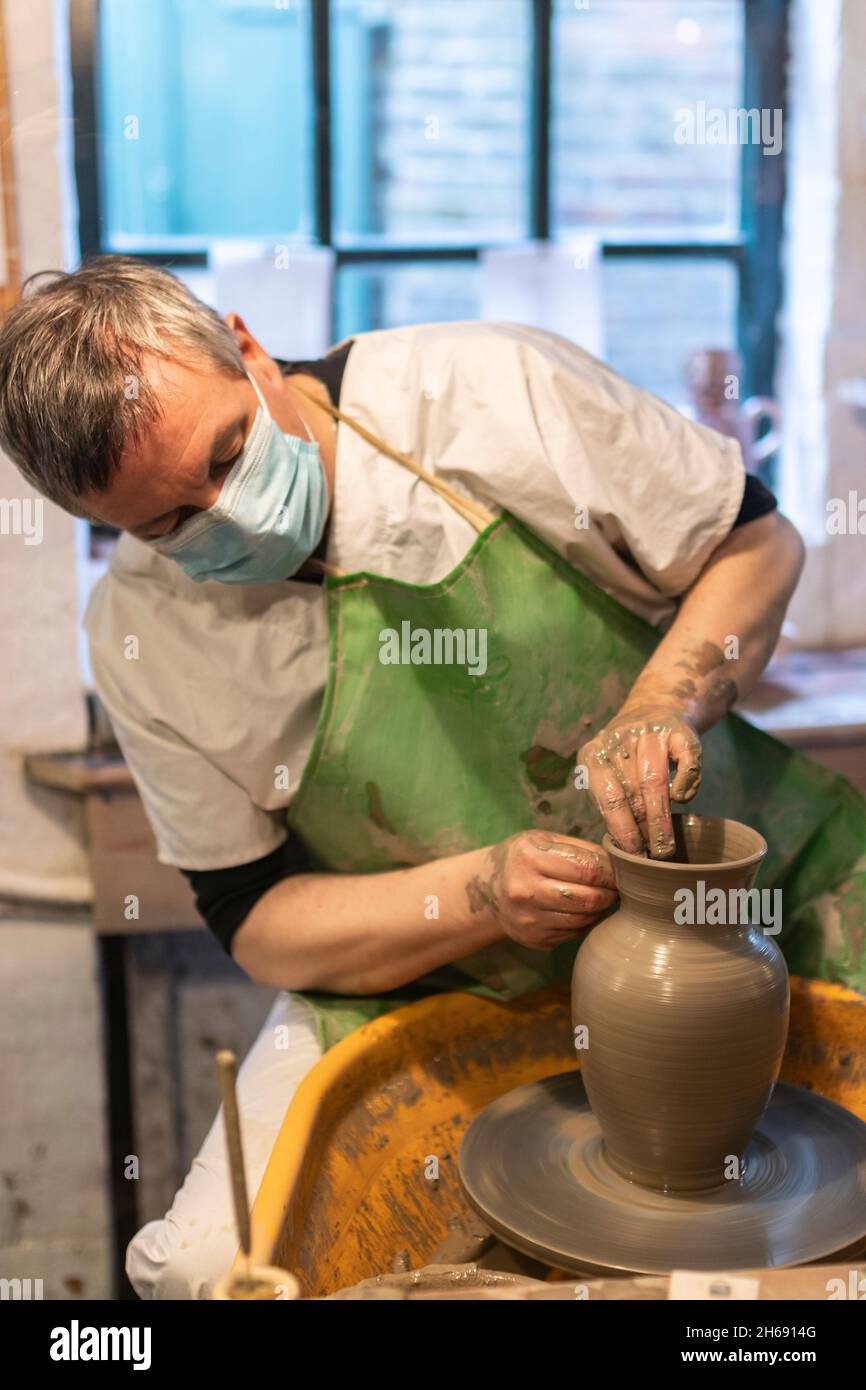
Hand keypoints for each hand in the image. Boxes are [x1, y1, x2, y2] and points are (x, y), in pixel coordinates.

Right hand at [467, 831, 616, 950]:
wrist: (489, 889)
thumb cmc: (524, 858)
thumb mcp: (544, 841)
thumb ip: (579, 848)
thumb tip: (619, 861)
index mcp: (530, 858)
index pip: (587, 868)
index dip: (612, 873)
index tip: (623, 872)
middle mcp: (525, 890)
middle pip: (588, 898)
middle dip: (610, 893)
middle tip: (617, 888)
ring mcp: (528, 919)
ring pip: (583, 919)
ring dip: (599, 909)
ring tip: (601, 897)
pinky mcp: (533, 939)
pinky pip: (573, 933)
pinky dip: (584, 922)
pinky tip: (581, 910)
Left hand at [580, 704, 701, 858]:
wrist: (654, 710)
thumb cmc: (627, 759)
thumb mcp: (610, 775)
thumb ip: (613, 804)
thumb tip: (624, 851)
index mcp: (593, 754)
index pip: (607, 797)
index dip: (621, 829)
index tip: (632, 854)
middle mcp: (618, 739)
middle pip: (632, 792)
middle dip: (644, 829)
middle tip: (653, 856)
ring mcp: (649, 732)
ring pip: (655, 781)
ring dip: (661, 817)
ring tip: (666, 845)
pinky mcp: (680, 731)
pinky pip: (686, 763)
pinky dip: (686, 785)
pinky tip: (682, 799)